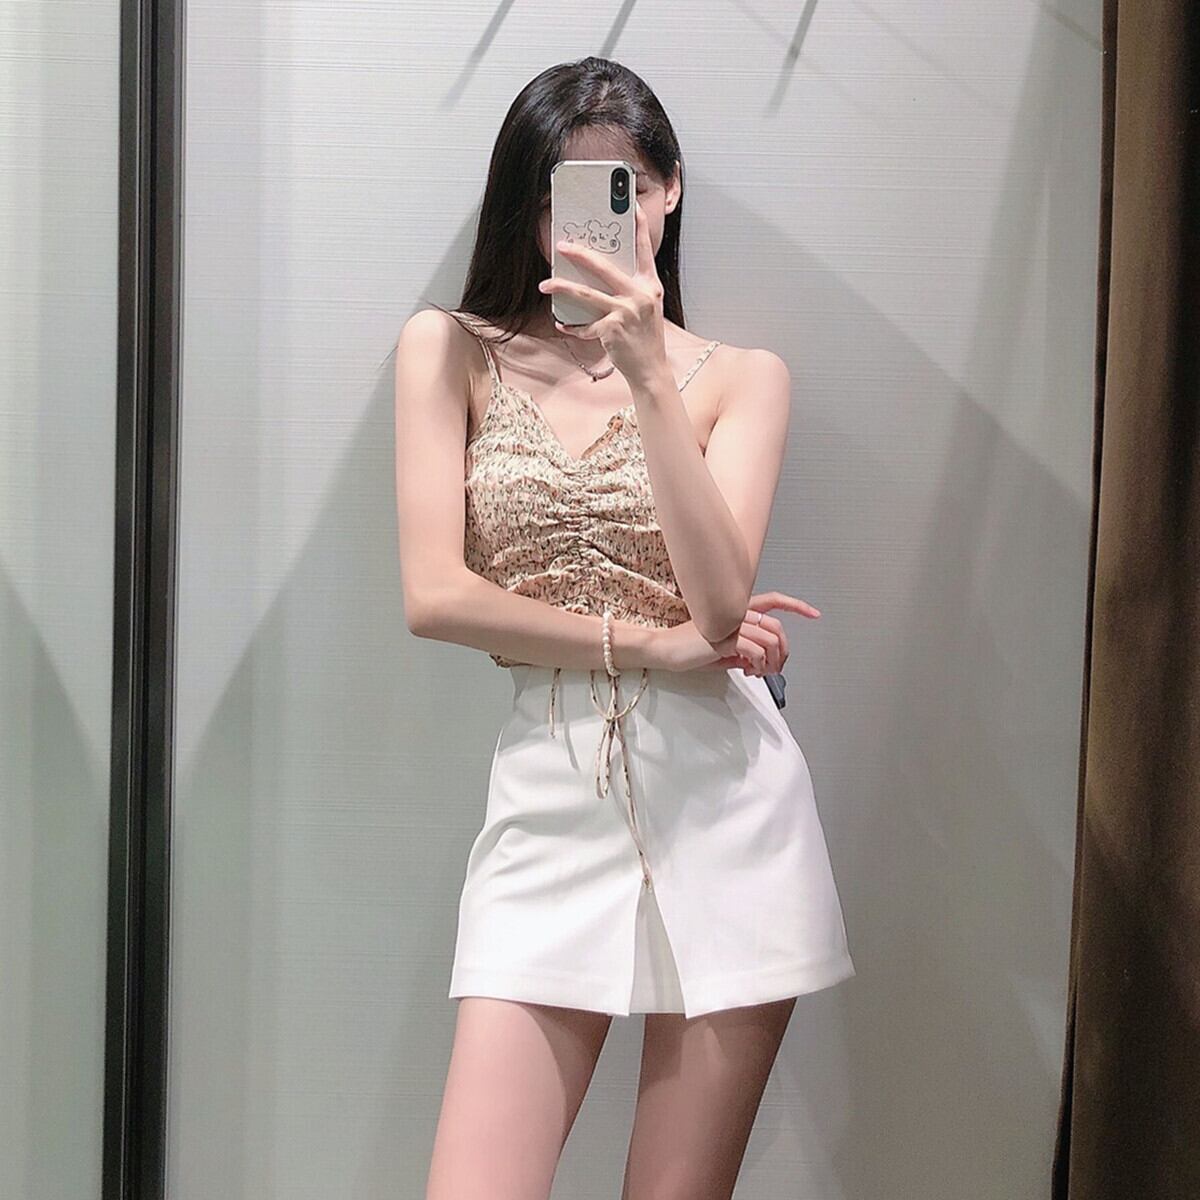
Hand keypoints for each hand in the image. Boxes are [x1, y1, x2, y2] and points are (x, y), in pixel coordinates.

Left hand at [536, 198, 668, 389]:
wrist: (651, 369)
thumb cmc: (646, 336)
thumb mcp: (646, 306)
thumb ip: (630, 287)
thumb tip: (599, 271)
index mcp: (650, 284)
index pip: (644, 248)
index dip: (638, 224)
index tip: (629, 205)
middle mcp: (640, 295)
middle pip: (604, 267)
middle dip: (580, 254)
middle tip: (562, 246)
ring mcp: (626, 312)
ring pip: (587, 294)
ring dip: (562, 287)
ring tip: (545, 284)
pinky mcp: (612, 330)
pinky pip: (584, 325)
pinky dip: (571, 326)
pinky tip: (562, 323)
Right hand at [646, 591, 821, 674]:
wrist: (666, 650)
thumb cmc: (691, 650)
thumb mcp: (724, 651)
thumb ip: (744, 652)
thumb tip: (759, 662)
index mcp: (737, 610)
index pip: (773, 600)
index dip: (796, 606)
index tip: (814, 613)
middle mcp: (736, 612)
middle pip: (777, 628)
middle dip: (783, 653)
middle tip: (773, 669)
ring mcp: (731, 623)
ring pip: (771, 641)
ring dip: (771, 663)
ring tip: (759, 673)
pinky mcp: (724, 637)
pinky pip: (755, 651)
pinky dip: (757, 665)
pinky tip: (747, 670)